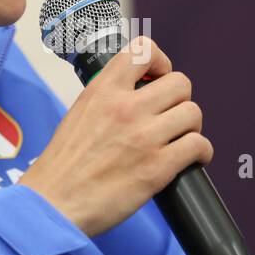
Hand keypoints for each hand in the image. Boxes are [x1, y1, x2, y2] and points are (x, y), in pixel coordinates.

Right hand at [20, 36, 212, 236]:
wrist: (52, 204)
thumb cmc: (62, 167)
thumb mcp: (78, 113)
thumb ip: (107, 98)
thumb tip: (136, 93)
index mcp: (103, 90)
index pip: (143, 50)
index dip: (161, 62)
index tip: (158, 77)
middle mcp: (125, 108)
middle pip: (180, 83)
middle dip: (180, 100)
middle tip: (169, 117)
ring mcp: (144, 137)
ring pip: (193, 113)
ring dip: (191, 127)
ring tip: (179, 139)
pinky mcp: (157, 167)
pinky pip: (198, 145)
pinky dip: (201, 152)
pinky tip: (192, 159)